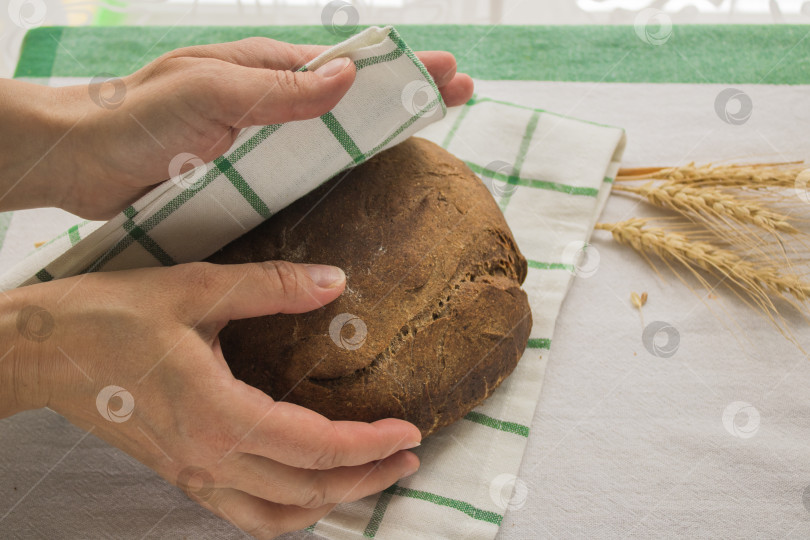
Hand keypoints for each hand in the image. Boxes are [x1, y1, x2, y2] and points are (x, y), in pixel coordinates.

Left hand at [0, 38, 472, 218]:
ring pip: (334, 128)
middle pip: (351, 93)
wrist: (84, 159)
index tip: (448, 74)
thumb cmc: (139, 116)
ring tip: (422, 129)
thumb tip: (347, 75)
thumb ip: (277, 89)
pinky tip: (364, 172)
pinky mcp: (248, 170)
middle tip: (454, 96)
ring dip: (379, 127)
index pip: (347, 64)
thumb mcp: (209, 94)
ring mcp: (261, 134)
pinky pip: (306, 164)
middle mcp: (269, 98)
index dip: (400, 69)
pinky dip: (342, 163)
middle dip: (403, 91)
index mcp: (265, 69)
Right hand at [0, 261, 420, 537]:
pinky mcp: (179, 474)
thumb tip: (335, 281)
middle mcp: (210, 458)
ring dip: (331, 501)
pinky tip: (307, 493)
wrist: (41, 350)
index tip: (410, 430)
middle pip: (308, 489)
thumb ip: (273, 287)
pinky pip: (243, 515)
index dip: (370, 443)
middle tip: (408, 455)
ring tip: (370, 477)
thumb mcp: (197, 288)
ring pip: (278, 515)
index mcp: (219, 416)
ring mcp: (192, 475)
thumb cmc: (110, 317)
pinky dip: (286, 514)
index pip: (316, 445)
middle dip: (366, 477)